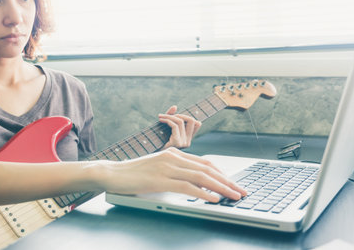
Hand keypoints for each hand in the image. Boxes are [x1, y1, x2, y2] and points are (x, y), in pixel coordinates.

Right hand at [100, 147, 246, 201]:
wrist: (113, 173)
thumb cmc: (134, 172)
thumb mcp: (157, 167)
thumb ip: (175, 170)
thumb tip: (194, 180)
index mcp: (174, 154)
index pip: (205, 162)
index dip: (222, 173)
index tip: (233, 183)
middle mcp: (173, 157)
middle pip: (207, 169)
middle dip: (227, 181)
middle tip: (241, 191)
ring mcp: (167, 168)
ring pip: (201, 177)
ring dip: (221, 188)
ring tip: (234, 196)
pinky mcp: (160, 180)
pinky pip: (187, 186)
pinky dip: (203, 193)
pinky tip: (213, 199)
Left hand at [159, 105, 201, 148]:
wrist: (150, 152)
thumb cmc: (156, 141)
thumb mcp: (165, 127)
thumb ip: (171, 117)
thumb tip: (175, 106)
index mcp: (187, 140)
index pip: (196, 124)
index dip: (186, 116)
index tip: (173, 115)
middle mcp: (187, 142)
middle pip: (191, 120)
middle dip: (179, 114)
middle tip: (167, 115)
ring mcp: (183, 143)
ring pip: (180, 122)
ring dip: (169, 116)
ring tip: (161, 116)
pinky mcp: (176, 142)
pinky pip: (175, 126)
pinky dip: (167, 120)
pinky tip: (160, 120)